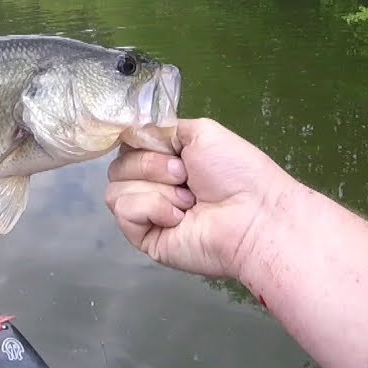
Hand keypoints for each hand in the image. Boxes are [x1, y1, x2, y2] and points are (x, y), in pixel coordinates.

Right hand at [105, 117, 297, 279]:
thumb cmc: (235, 171)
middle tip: (186, 176)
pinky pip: (124, 210)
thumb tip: (135, 133)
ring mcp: (146, 213)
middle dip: (152, 165)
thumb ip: (163, 129)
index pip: (127, 144)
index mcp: (165, 159)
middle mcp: (152, 184)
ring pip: (116, 188)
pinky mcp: (143, 238)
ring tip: (188, 201)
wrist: (252, 215)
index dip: (138, 142)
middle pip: (118, 166)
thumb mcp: (201, 132)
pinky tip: (179, 218)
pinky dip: (153, 208)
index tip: (164, 146)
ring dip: (157, 188)